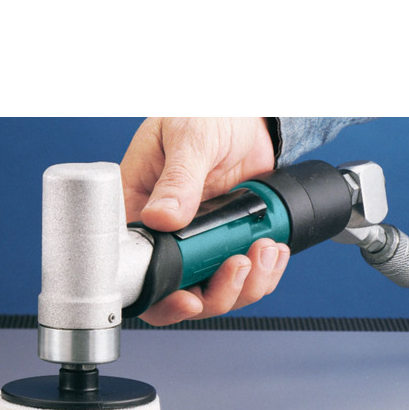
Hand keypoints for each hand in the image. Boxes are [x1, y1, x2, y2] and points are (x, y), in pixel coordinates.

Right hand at [120, 117, 288, 325]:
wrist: (249, 113)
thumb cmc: (205, 112)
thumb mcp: (189, 137)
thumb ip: (177, 179)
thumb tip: (163, 218)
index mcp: (138, 209)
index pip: (136, 271)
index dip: (161, 297)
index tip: (188, 297)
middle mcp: (164, 235)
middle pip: (177, 294)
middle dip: (214, 294)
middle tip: (238, 266)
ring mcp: (196, 243)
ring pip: (214, 292)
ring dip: (245, 285)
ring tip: (264, 250)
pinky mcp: (226, 243)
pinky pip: (243, 278)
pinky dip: (264, 274)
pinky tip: (273, 250)